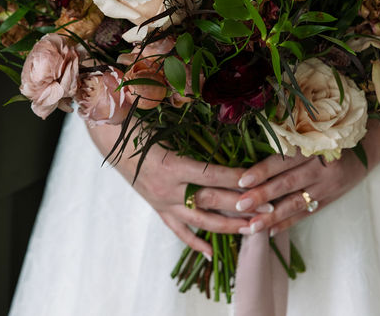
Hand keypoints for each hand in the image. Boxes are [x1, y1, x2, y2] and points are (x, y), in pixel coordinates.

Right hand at [87, 122, 253, 255]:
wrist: (109, 138)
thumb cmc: (137, 125)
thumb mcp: (163, 124)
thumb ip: (192, 129)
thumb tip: (223, 128)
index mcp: (171, 165)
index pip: (212, 175)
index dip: (236, 178)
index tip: (259, 180)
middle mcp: (168, 188)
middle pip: (211, 200)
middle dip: (242, 205)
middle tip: (270, 208)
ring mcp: (162, 202)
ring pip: (199, 221)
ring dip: (228, 226)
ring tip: (253, 229)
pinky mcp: (157, 208)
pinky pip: (178, 230)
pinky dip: (195, 242)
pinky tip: (212, 254)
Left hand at [233, 121, 379, 235]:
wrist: (366, 148)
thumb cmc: (330, 134)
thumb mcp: (313, 132)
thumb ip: (288, 141)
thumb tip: (253, 151)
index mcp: (314, 146)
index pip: (284, 160)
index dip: (263, 170)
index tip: (241, 180)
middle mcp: (322, 167)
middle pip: (287, 183)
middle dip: (262, 196)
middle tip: (239, 205)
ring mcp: (327, 186)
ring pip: (295, 203)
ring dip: (272, 216)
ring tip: (251, 226)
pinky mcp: (329, 199)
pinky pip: (306, 213)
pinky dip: (288, 222)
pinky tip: (271, 231)